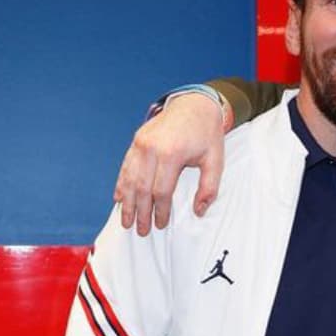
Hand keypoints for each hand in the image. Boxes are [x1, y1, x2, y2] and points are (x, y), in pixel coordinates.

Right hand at [114, 92, 225, 233]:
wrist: (195, 104)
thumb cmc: (207, 134)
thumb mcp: (216, 160)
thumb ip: (209, 187)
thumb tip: (198, 211)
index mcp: (171, 153)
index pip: (161, 191)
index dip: (160, 211)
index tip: (161, 224)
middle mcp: (151, 148)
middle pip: (142, 188)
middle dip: (140, 212)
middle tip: (140, 231)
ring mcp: (141, 143)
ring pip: (130, 179)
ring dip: (127, 203)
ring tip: (126, 221)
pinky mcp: (137, 140)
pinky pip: (126, 166)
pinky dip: (121, 184)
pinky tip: (119, 199)